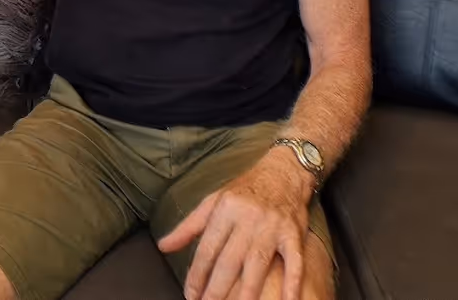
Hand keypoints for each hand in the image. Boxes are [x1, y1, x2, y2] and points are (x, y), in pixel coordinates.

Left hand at [158, 151, 313, 299]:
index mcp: (225, 210)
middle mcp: (248, 218)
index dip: (197, 276)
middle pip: (229, 261)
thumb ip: (188, 227)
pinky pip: (294, 262)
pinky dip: (293, 283)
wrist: (285, 170)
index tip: (190, 296)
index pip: (207, 249)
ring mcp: (272, 227)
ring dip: (247, 292)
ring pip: (257, 264)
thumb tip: (163, 247)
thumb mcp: (213, 201)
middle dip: (216, 289)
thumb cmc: (246, 188)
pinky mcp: (293, 233)